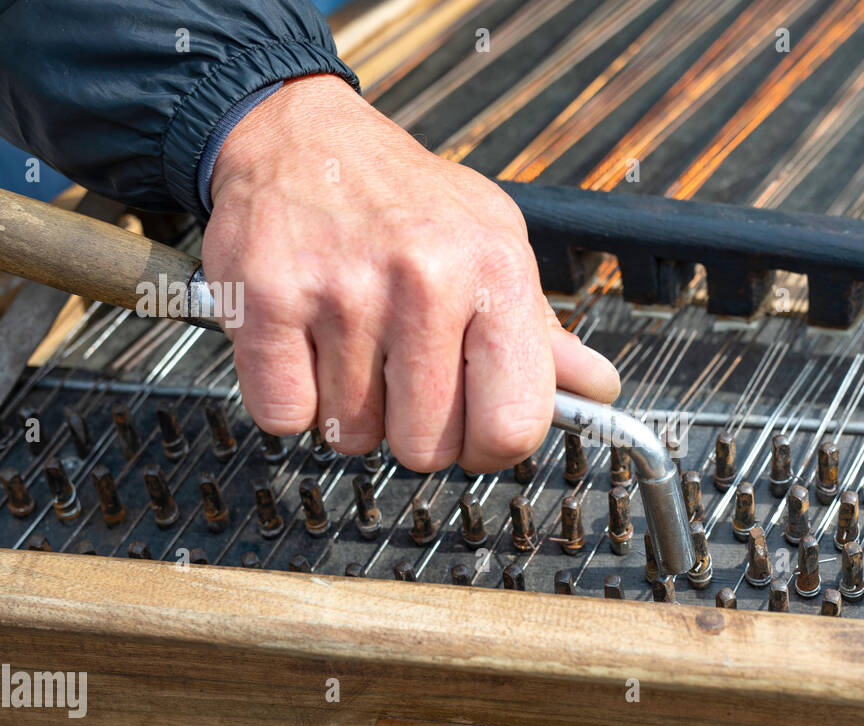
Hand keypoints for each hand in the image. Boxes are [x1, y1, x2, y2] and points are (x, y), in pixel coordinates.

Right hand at [202, 74, 619, 473]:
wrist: (299, 137)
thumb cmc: (406, 202)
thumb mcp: (493, 243)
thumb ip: (541, 330)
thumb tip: (598, 390)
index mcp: (495, 270)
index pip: (513, 424)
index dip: (492, 450)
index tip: (474, 436)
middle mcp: (425, 278)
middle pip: (427, 448)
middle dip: (414, 431)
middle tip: (403, 377)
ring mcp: (342, 292)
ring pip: (353, 437)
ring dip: (351, 411)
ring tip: (353, 348)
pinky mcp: (266, 302)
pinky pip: (284, 416)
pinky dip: (292, 400)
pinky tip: (306, 349)